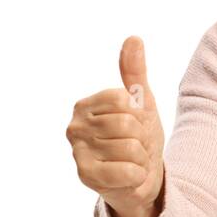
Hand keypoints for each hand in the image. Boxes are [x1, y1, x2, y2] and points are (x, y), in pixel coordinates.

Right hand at [66, 36, 165, 216]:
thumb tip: (133, 38)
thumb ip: (135, 72)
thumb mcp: (141, 103)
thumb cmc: (138, 137)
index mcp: (86, 105)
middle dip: (142, 137)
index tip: (135, 123)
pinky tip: (128, 177)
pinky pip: (127, 171)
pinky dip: (137, 175)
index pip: (123, 98)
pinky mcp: (85, 176)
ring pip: (131, 148)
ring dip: (140, 158)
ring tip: (132, 161)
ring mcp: (77, 152)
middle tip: (135, 146)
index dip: (139, 113)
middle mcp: (75, 126)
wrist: (142, 177)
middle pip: (128, 124)